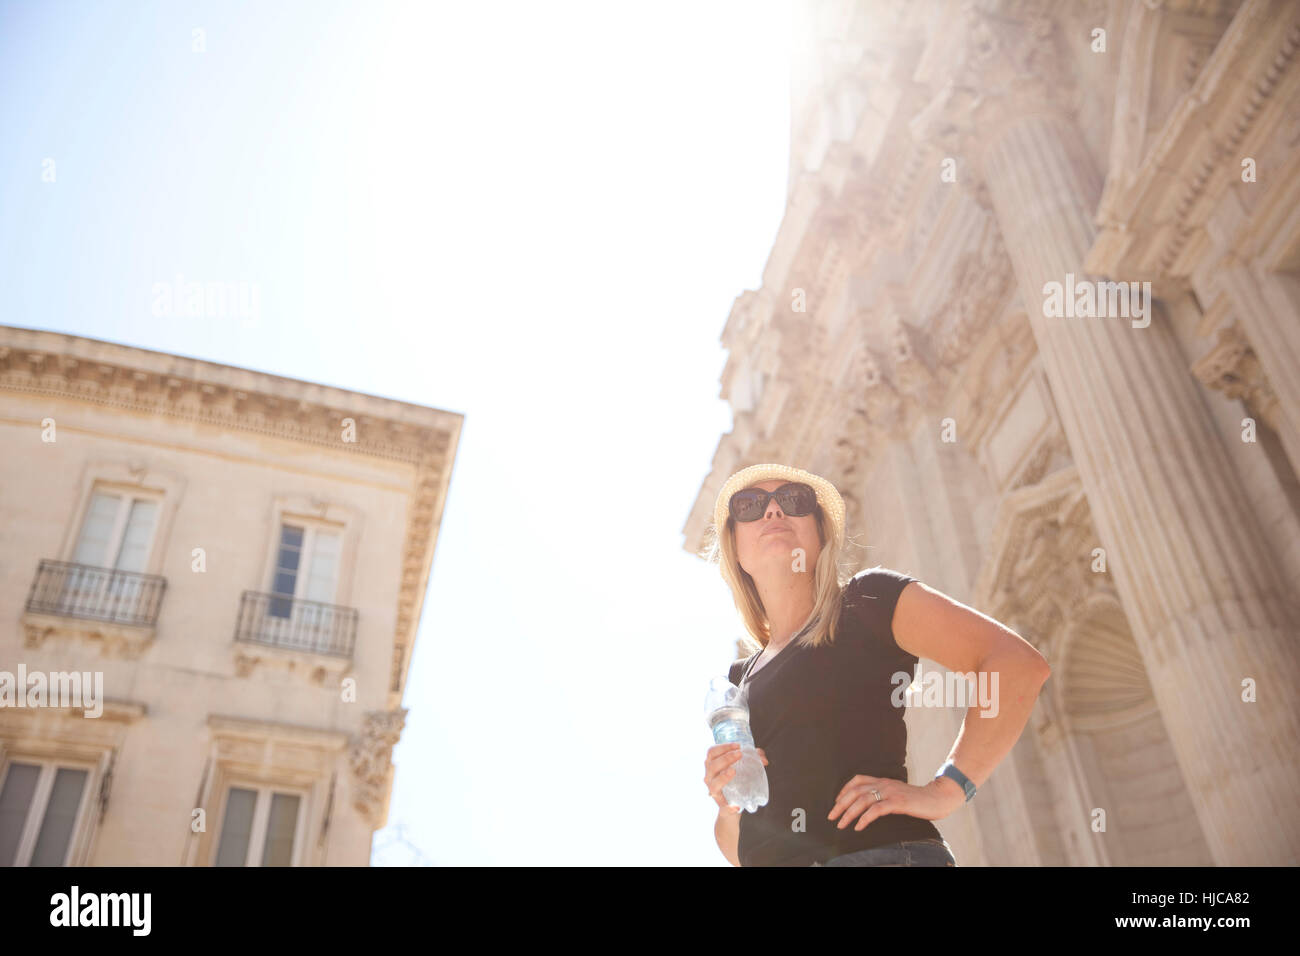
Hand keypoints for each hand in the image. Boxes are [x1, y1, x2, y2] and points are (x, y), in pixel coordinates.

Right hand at [704, 743, 767, 813]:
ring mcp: (714, 792)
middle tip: (740, 754)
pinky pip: (722, 806)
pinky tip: (736, 806)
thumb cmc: (735, 783)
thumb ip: (752, 760)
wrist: (732, 806)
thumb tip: (764, 759)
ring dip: (723, 777)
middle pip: (712, 765)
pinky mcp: (720, 806)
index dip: (723, 747)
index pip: (712, 752)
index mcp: (712, 766)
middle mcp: (709, 777)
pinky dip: (728, 807)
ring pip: (713, 784)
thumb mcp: (741, 769)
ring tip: (734, 771)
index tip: (737, 745)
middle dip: (726, 758)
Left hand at [827, 774, 963, 830]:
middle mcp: (884, 783)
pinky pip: (876, 810)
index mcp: (883, 780)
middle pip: (855, 791)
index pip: (857, 780)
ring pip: (863, 800)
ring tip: (841, 824)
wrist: (937, 798)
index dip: (844, 790)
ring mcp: (891, 792)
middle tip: (831, 817)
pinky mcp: (898, 802)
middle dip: (840, 804)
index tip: (836, 802)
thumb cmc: (917, 800)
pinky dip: (864, 818)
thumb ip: (884, 795)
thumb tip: (869, 806)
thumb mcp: (897, 794)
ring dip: (849, 813)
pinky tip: (859, 827)